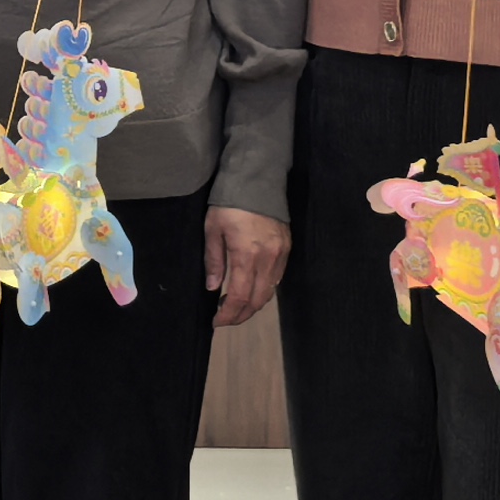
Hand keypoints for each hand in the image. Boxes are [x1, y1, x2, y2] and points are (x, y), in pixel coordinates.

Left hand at [204, 208, 289, 329]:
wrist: (257, 178)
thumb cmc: (229, 202)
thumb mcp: (213, 229)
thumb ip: (214, 261)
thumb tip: (213, 288)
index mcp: (247, 255)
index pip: (240, 297)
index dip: (229, 314)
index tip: (217, 321)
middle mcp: (268, 259)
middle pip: (257, 300)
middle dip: (241, 314)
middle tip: (226, 318)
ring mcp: (281, 254)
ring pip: (269, 291)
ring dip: (253, 304)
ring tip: (236, 306)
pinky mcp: (287, 247)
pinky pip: (277, 278)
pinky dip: (264, 289)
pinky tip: (252, 288)